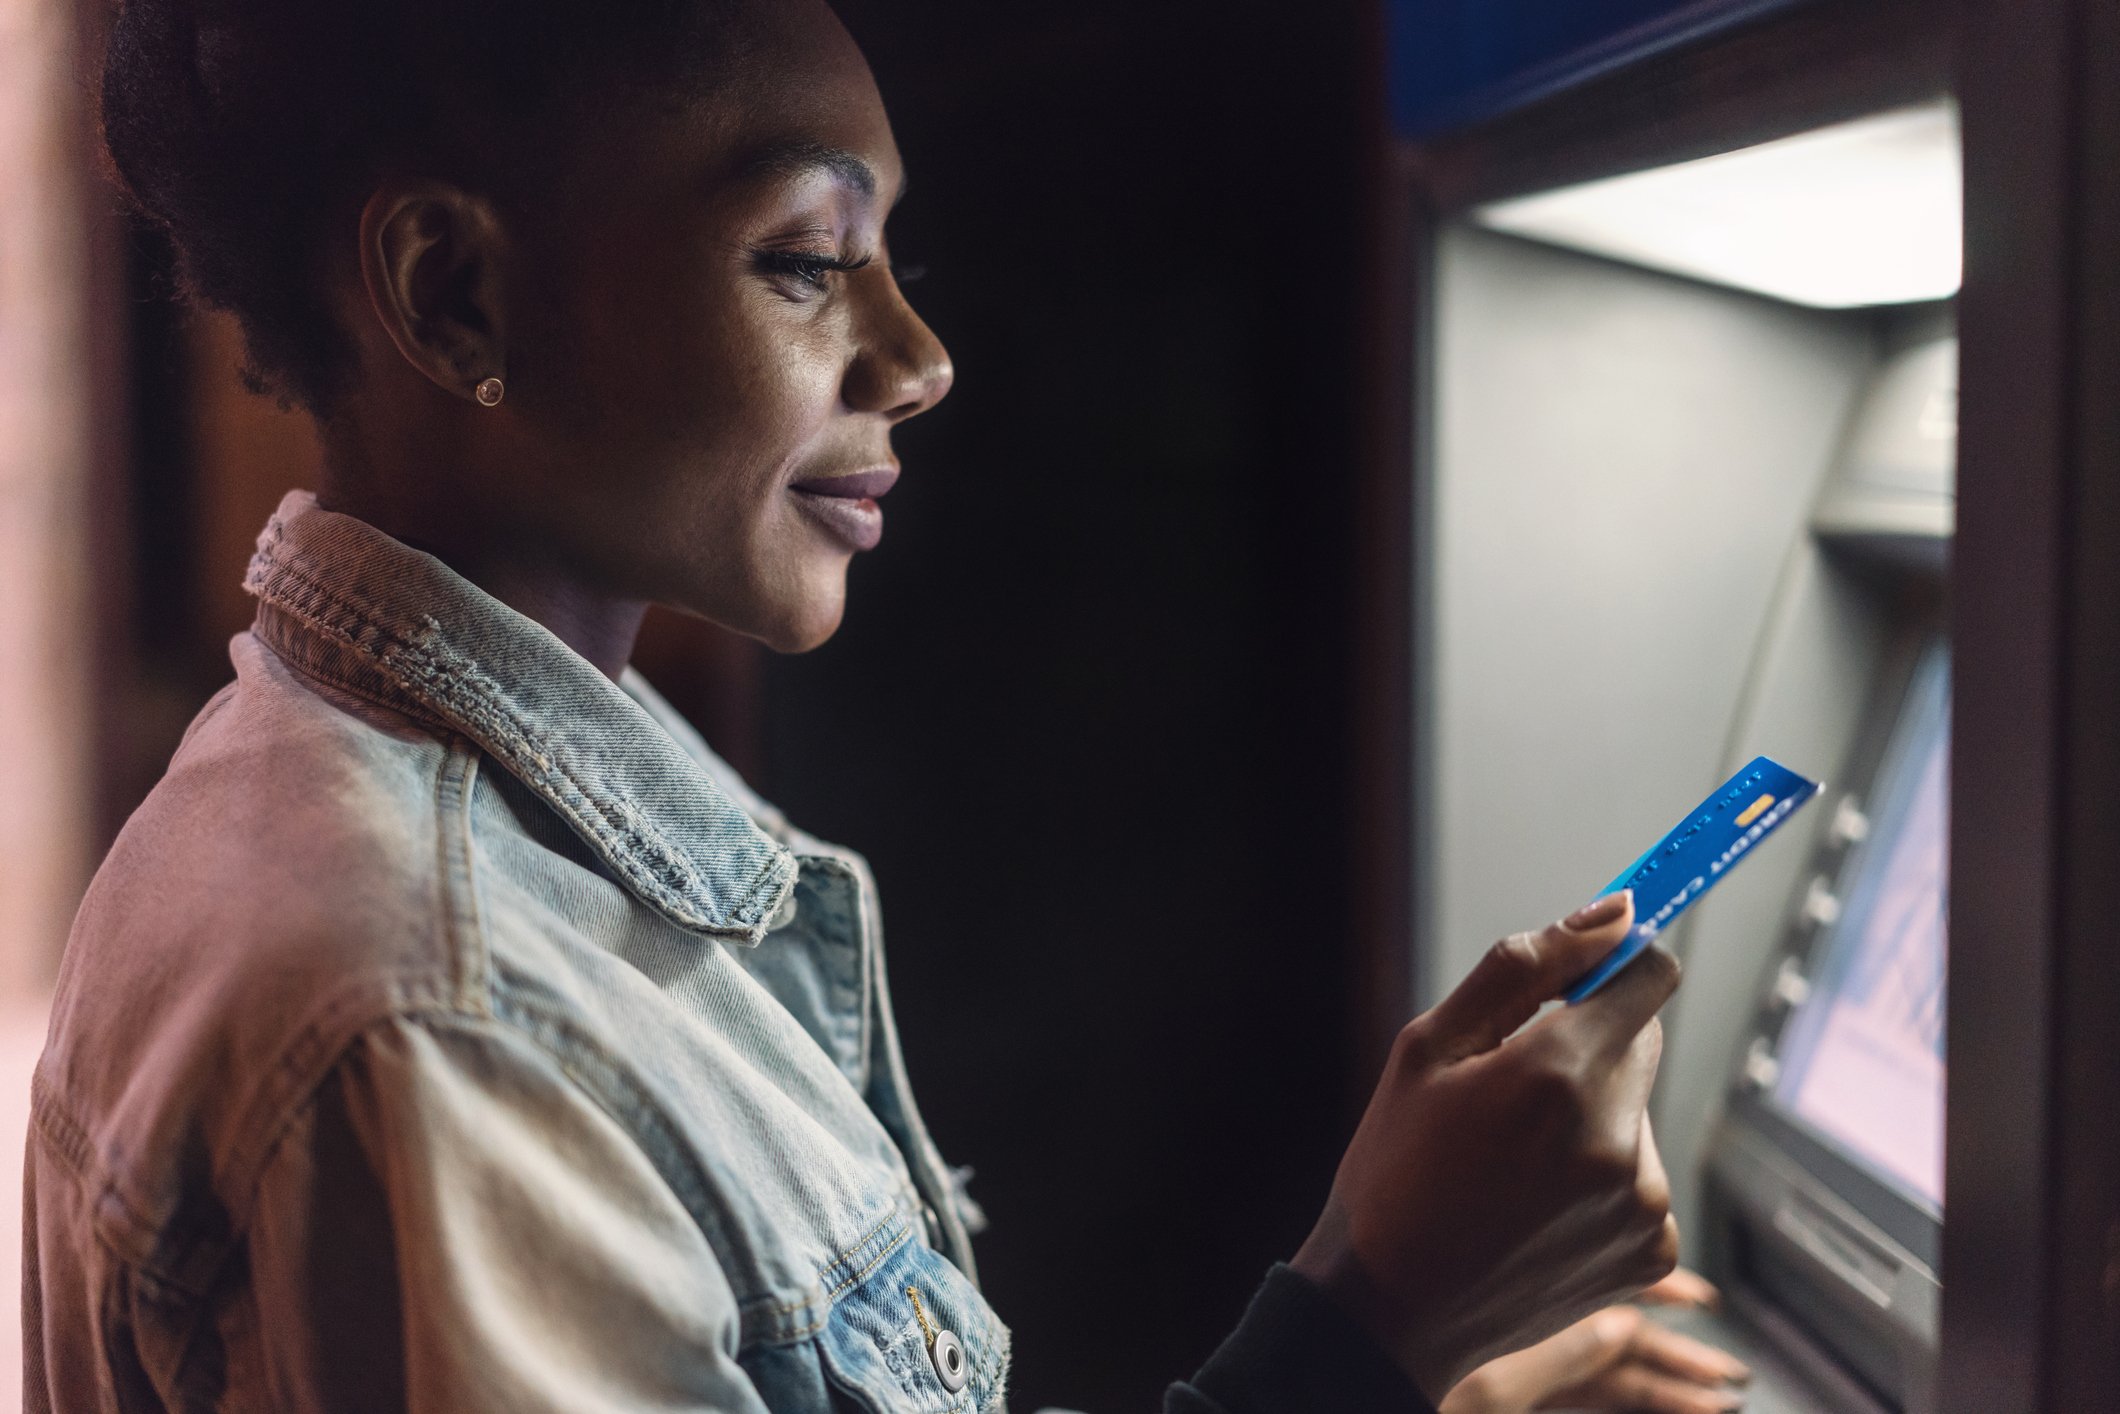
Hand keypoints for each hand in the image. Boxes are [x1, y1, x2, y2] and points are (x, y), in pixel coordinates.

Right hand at [1290, 891, 1680, 1402]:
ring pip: (1634, 1112)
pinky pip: (1640, 1178)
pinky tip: (1536, 1207)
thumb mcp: (1428, 1047)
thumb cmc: (1396, 1167)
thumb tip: (1610, 913)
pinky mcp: (1653, 1249)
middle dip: (1586, 1047)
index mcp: (1558, 1073)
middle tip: (1510, 1090)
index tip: (1588, 975)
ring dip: (1590, 1118)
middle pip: (1639, 1042)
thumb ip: (1523, 967)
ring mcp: (1642, 1201)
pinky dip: (1599, 1180)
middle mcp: (1616, 1137)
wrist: (1391, 1307)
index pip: (1649, 976)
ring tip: (1512, 1163)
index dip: (1615, 967)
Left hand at [1440, 1270, 1751, 1412]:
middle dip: (1675, 1353)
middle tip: (1731, 1373)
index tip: (1704, 1296)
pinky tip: (1683, 1408)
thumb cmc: (1410, 1379)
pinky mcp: (1516, 1395)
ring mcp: (1519, 1362)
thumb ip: (1563, 1354)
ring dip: (1667, 1382)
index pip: (1596, 1278)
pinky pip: (1587, 1394)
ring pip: (1608, 1369)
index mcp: (1514, 1297)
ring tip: (1723, 1396)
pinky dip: (1636, 1398)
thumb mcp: (1492, 1382)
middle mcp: (1520, 1322)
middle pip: (1614, 1333)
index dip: (1653, 1283)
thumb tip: (1626, 1326)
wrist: (1362, 1378)